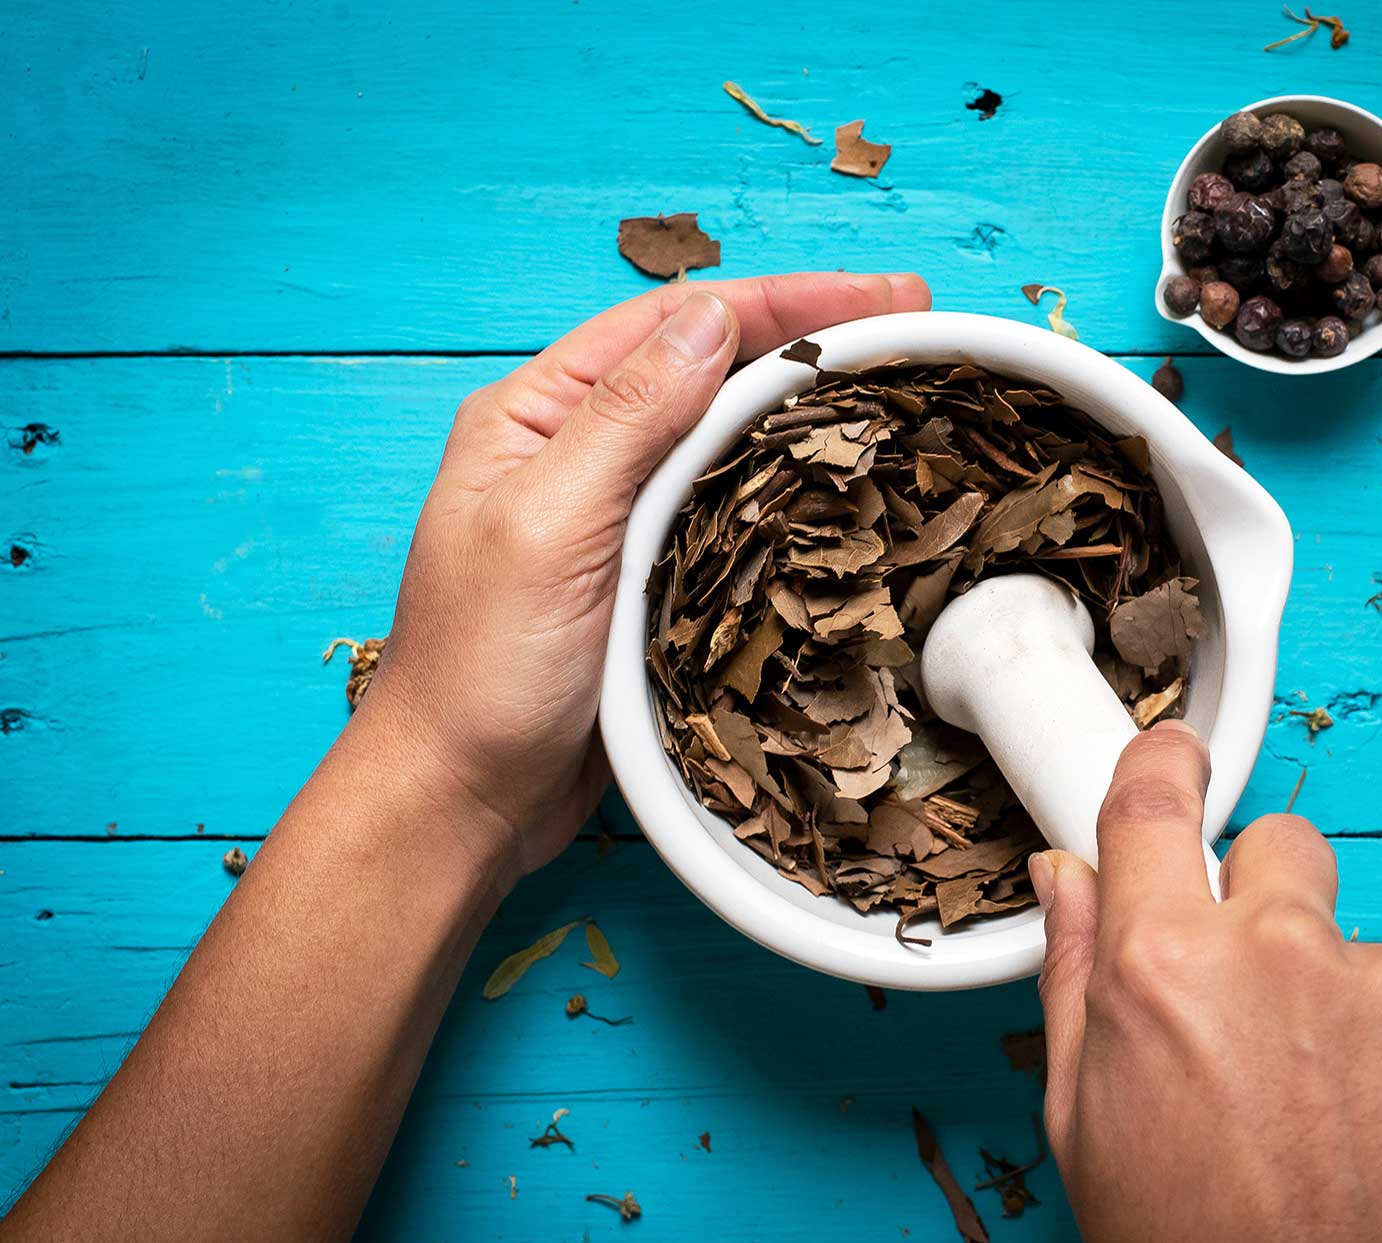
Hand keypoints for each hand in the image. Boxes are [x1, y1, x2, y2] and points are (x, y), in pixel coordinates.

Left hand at [352, 272, 931, 884]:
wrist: (464, 802)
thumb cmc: (479, 671)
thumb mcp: (546, 526)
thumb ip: (626, 419)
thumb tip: (710, 320)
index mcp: (537, 417)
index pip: (673, 326)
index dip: (780, 300)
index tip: (877, 293)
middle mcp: (580, 454)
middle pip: (710, 370)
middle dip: (810, 339)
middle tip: (911, 321)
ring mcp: (619, 520)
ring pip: (728, 439)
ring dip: (807, 407)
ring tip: (898, 383)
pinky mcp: (651, 582)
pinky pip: (732, 515)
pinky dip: (790, 489)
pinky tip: (842, 485)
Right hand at [1031, 722, 1381, 1242]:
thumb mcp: (1087, 1124)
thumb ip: (1078, 975)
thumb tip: (1067, 881)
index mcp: (1166, 965)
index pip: (1154, 798)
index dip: (1163, 766)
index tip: (1176, 758)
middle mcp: (1286, 953)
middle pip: (1283, 849)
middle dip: (1269, 905)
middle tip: (1260, 1009)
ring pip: (1369, 947)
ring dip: (1354, 1004)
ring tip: (1335, 1115)